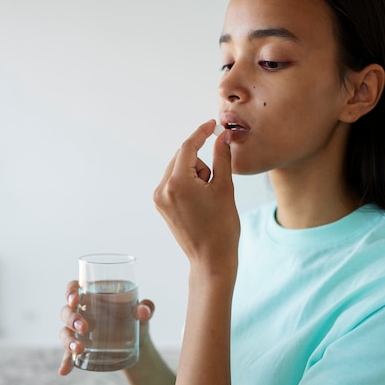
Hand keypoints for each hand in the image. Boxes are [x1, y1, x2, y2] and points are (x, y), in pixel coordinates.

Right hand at [58, 280, 154, 375]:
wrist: (139, 342)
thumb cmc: (137, 317)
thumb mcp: (143, 312)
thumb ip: (147, 307)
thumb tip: (144, 311)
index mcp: (93, 295)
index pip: (74, 288)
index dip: (70, 292)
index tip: (75, 299)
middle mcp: (82, 311)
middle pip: (66, 311)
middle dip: (71, 319)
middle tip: (84, 327)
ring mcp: (78, 331)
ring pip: (65, 332)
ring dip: (68, 341)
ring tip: (79, 349)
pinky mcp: (81, 348)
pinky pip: (68, 355)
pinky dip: (65, 362)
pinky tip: (64, 371)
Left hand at [153, 120, 239, 271]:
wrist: (211, 259)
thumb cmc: (222, 227)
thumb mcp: (225, 188)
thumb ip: (222, 157)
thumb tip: (222, 137)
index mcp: (177, 183)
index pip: (188, 147)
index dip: (201, 133)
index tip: (212, 125)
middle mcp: (162, 189)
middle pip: (182, 157)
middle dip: (201, 162)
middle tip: (216, 182)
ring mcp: (159, 198)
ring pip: (179, 169)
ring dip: (196, 174)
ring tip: (208, 198)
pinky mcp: (161, 206)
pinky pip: (175, 182)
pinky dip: (188, 183)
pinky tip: (200, 200)